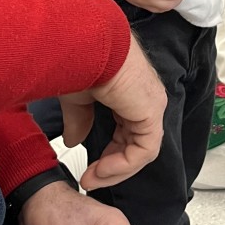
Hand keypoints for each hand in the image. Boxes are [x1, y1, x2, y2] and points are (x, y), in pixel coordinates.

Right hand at [59, 32, 165, 187]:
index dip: (109, 153)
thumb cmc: (81, 60)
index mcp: (131, 91)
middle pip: (136, 143)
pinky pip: (143, 150)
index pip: (127, 131)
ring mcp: (151, 105)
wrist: (85, 45)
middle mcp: (145, 98)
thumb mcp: (77, 98)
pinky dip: (123, 165)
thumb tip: (73, 140)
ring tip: (92, 178)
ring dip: (116, 169)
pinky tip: (100, 170)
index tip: (88, 168)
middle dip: (112, 165)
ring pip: (141, 150)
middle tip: (90, 179)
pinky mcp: (151, 113)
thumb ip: (79, 120)